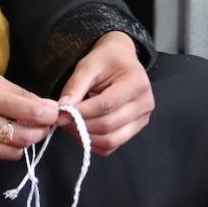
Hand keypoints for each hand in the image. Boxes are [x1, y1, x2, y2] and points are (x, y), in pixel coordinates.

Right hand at [0, 63, 59, 163]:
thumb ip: (18, 94)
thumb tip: (46, 107)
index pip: (33, 114)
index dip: (50, 115)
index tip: (54, 111)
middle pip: (27, 137)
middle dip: (41, 130)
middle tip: (41, 122)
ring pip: (14, 152)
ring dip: (24, 141)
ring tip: (21, 129)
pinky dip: (4, 148)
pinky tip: (0, 135)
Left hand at [59, 30, 153, 155]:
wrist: (122, 60)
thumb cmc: (105, 60)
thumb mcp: (87, 66)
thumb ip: (75, 87)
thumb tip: (62, 111)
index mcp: (137, 83)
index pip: (106, 105)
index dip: (82, 112)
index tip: (62, 112)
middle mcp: (145, 103)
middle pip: (108, 125)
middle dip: (81, 125)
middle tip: (63, 120)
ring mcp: (142, 119)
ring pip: (111, 140)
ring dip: (86, 137)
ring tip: (71, 125)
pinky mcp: (135, 130)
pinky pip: (112, 146)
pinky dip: (93, 143)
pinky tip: (82, 131)